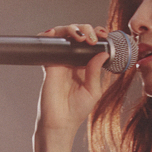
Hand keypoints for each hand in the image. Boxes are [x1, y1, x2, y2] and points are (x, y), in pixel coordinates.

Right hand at [35, 24, 109, 139]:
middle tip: (91, 37)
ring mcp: (60, 61)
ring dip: (71, 29)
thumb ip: (95, 72)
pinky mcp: (49, 65)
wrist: (59, 123)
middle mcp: (73, 61)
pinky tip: (54, 34)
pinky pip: (48, 46)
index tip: (103, 34)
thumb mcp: (93, 91)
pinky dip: (49, 36)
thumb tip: (102, 53)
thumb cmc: (76, 110)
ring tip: (79, 37)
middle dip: (85, 28)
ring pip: (63, 36)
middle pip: (78, 35)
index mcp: (86, 66)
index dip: (96, 34)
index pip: (91, 43)